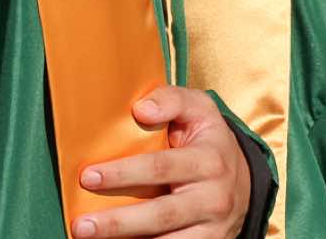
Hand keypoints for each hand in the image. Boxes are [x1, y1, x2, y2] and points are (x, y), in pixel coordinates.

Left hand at [74, 87, 251, 237]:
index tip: (87, 177)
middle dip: (118, 222)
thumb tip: (140, 109)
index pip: (160, 168)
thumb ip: (171, 100)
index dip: (123, 173)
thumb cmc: (208, 140)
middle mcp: (212, 198)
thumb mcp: (199, 110)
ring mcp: (212, 228)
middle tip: (81, 225)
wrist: (244, 181)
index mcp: (208, 160)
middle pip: (161, 214)